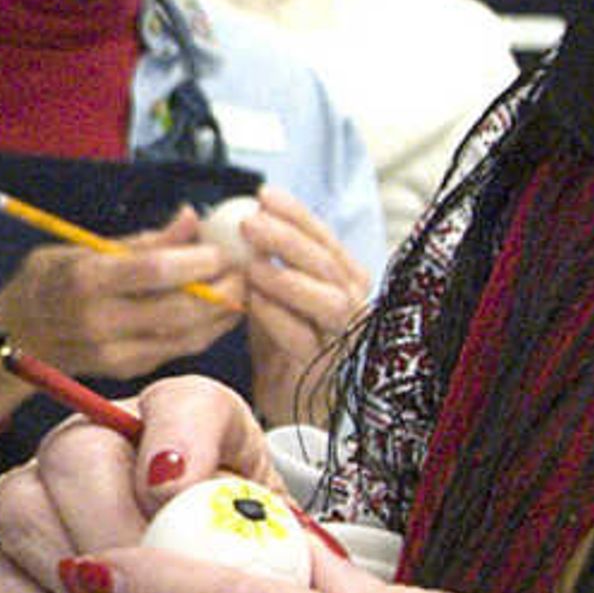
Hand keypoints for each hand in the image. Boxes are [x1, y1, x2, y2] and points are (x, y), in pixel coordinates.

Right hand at [0, 227, 236, 386]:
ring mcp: (115, 352)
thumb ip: (141, 240)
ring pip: (186, 336)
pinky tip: (222, 311)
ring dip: (224, 314)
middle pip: (179, 309)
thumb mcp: (80, 245)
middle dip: (224, 290)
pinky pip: (178, 349)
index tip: (223, 249)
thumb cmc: (50, 280)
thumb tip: (190, 218)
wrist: (16, 335)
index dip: (198, 260)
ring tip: (244, 288)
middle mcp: (100, 321)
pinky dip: (207, 330)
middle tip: (248, 270)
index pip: (155, 271)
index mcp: (86, 280)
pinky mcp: (127, 370)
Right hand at [0, 374, 265, 592]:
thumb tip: (288, 557)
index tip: (175, 495)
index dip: (178, 440)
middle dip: (118, 537)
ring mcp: (36, 498)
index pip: (182, 404)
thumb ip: (273, 546)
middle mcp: (97, 444)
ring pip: (23, 514)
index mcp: (185, 427)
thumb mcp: (281, 569)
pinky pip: (2, 592)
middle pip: (78, 456)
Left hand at [213, 187, 369, 429]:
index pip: (325, 237)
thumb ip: (268, 257)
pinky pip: (304, 337)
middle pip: (327, 264)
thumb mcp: (276, 290)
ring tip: (252, 265)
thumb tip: (240, 214)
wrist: (289, 398)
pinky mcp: (322, 367)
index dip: (296, 214)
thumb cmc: (283, 338)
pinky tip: (252, 300)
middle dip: (288, 239)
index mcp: (344, 277)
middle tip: (250, 223)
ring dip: (287, 278)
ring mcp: (341, 337)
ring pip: (328, 301)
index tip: (264, 194)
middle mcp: (353, 303)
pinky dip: (277, 315)